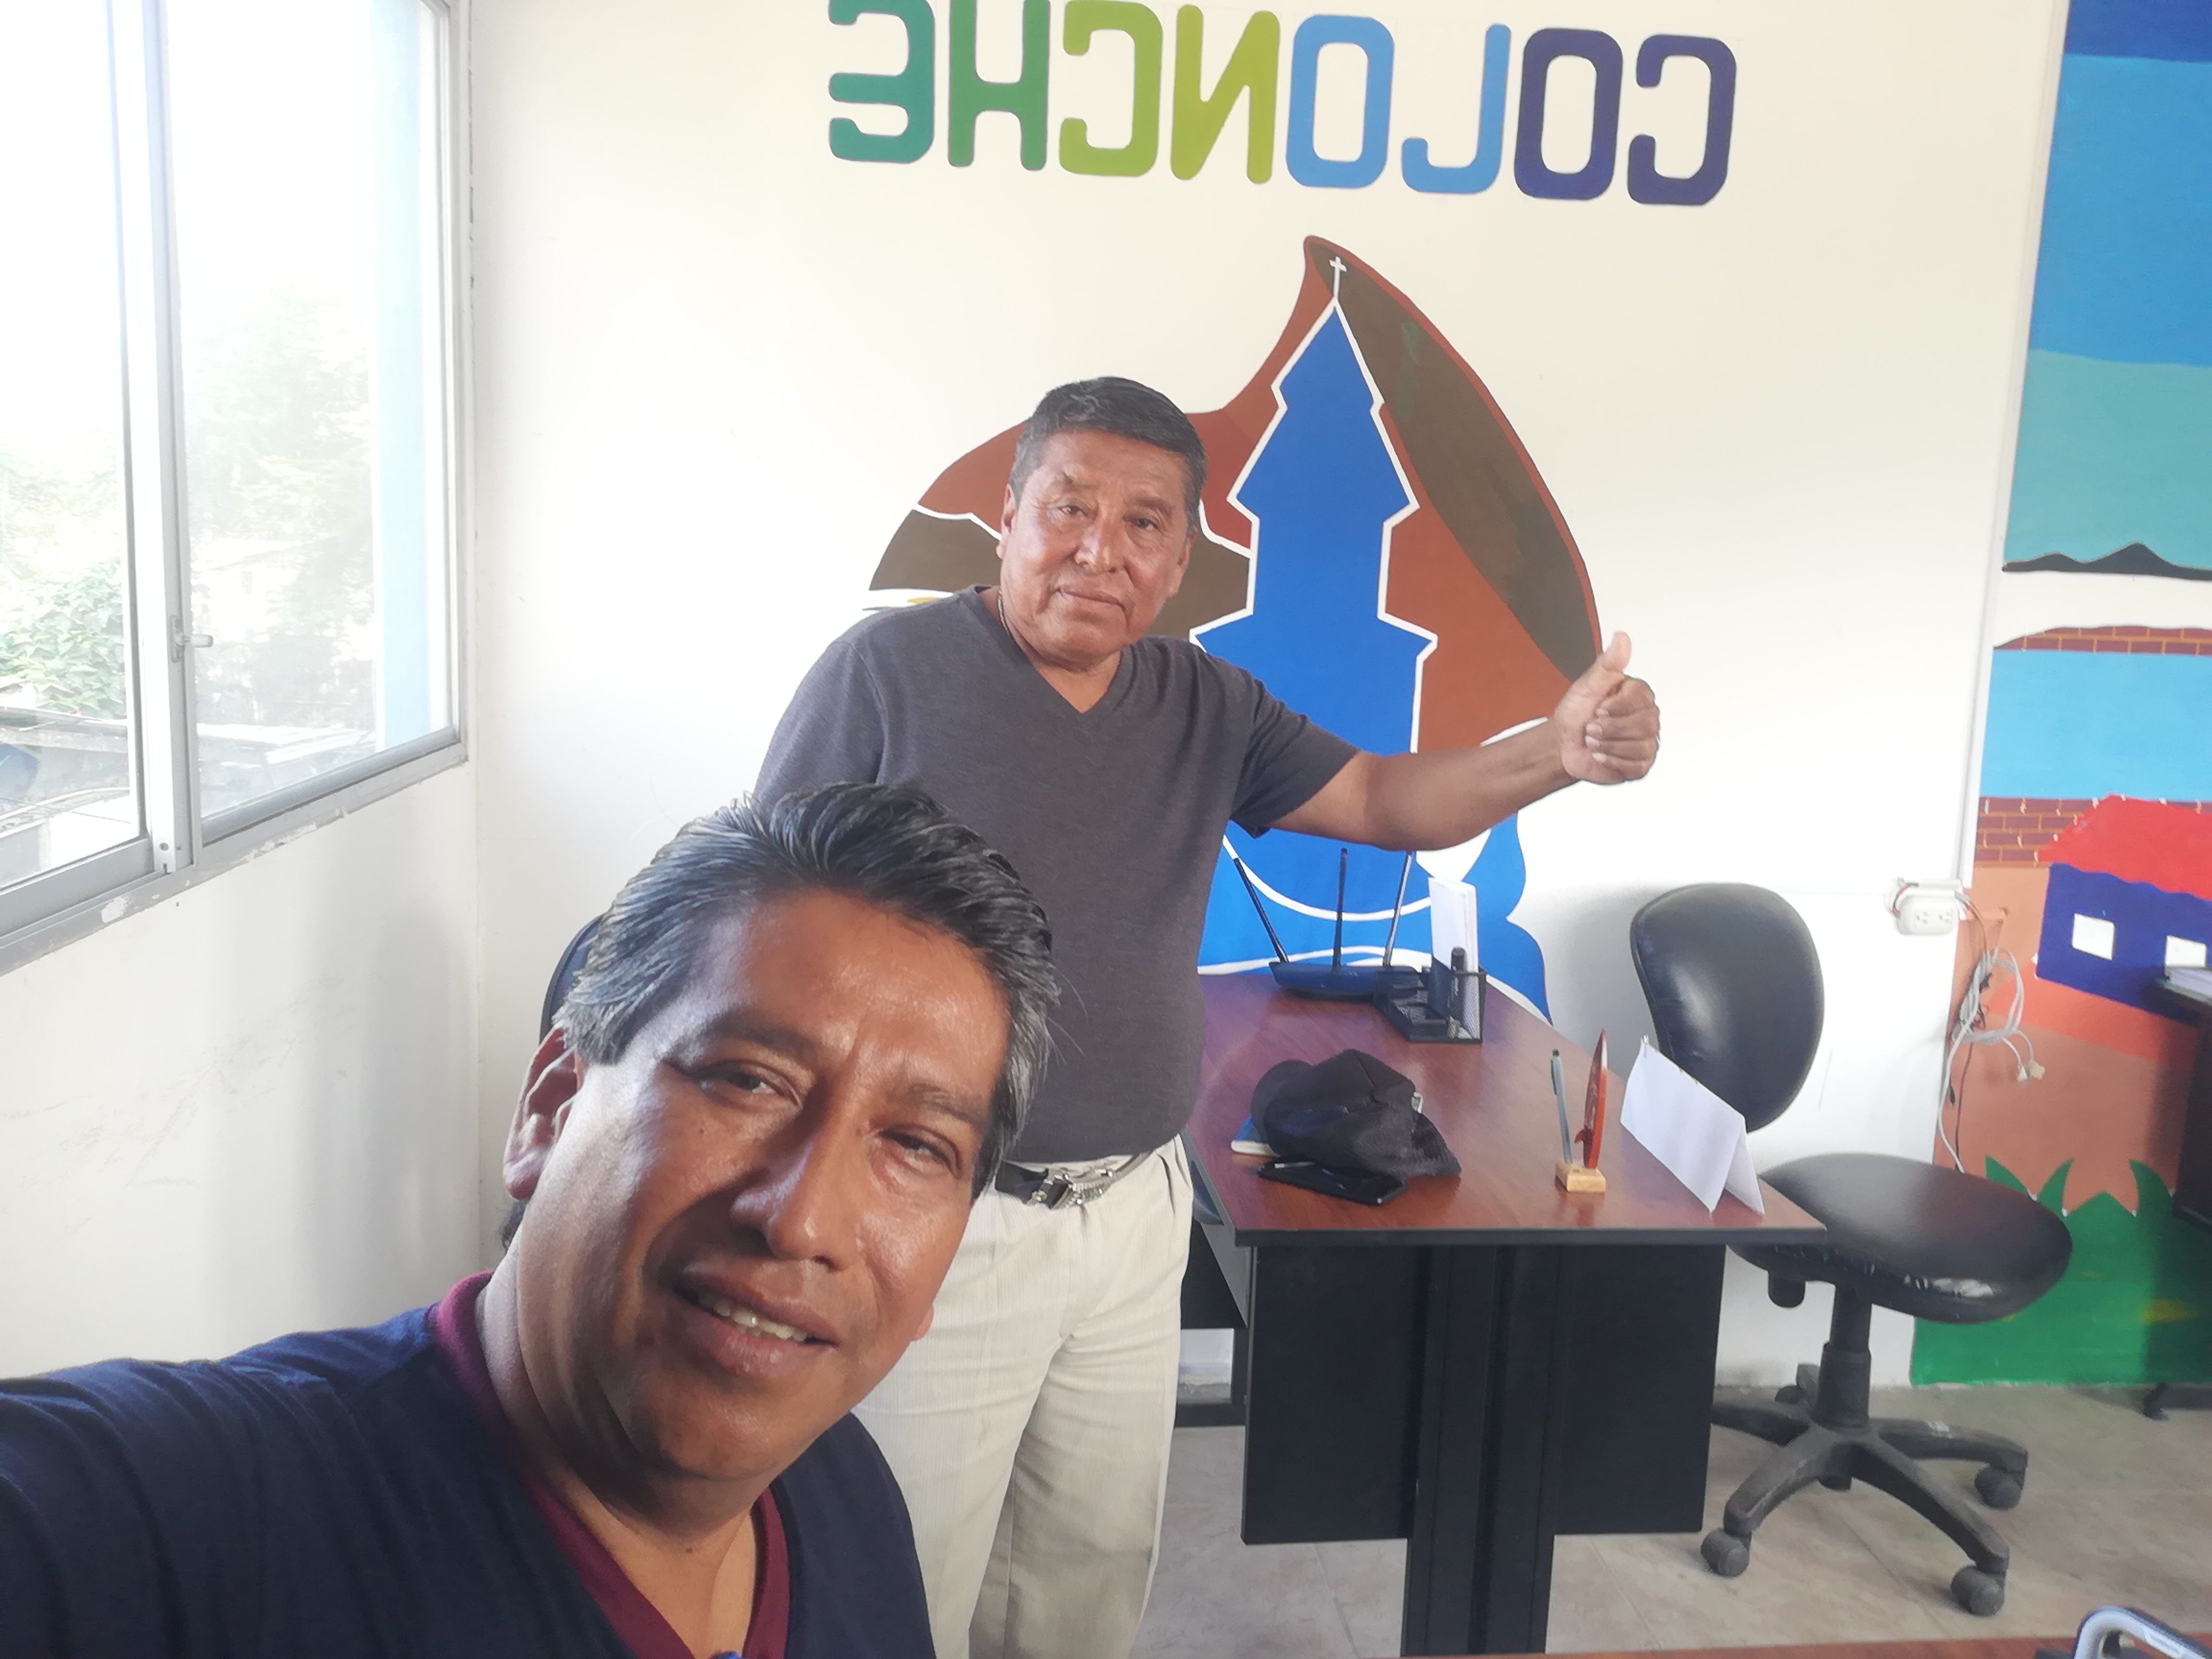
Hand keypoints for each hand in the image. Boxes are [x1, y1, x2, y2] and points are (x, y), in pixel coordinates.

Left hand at [1549, 632, 1658, 783]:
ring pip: (1640, 745)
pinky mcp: (1641, 762)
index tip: (1598, 708)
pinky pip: (1637, 764)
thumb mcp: (1587, 686)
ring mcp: (1646, 740)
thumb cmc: (1575, 715)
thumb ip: (1607, 664)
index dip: (1614, 707)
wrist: (1562, 745)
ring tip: (1594, 740)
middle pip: (1643, 725)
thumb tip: (1621, 638)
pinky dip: (1613, 760)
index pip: (1639, 699)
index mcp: (1637, 694)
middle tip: (1592, 727)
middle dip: (1608, 728)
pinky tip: (1601, 754)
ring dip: (1608, 744)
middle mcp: (1646, 716)